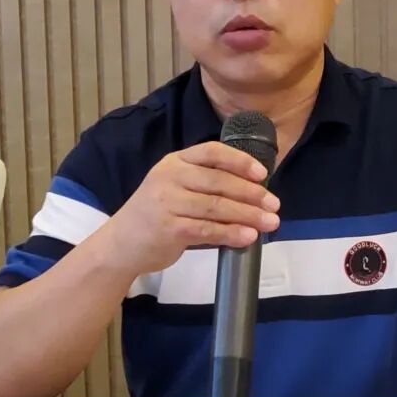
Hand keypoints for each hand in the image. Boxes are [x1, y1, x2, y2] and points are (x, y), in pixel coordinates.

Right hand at [100, 141, 280, 276]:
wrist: (121, 244)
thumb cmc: (155, 216)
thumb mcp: (174, 188)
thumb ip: (204, 184)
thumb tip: (252, 192)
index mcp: (175, 162)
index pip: (212, 152)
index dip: (240, 161)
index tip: (262, 174)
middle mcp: (170, 177)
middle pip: (219, 181)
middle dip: (252, 193)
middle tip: (275, 204)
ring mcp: (167, 202)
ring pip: (217, 206)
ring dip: (248, 215)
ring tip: (269, 222)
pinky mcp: (169, 228)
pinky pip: (208, 230)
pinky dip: (231, 233)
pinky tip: (248, 237)